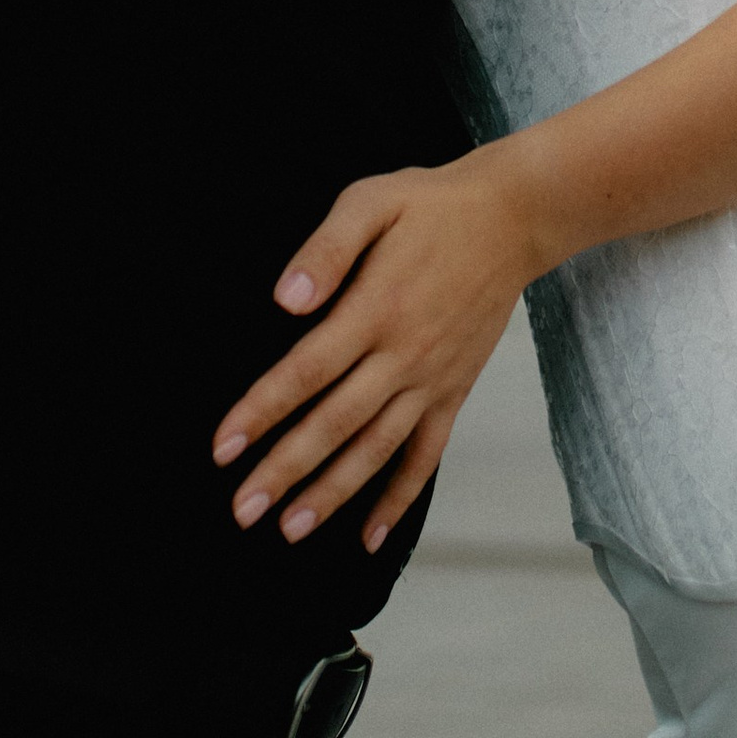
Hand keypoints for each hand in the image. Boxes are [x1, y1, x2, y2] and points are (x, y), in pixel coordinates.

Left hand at [213, 147, 548, 553]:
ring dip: (334, 492)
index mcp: (374, 309)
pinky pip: (427, 454)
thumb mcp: (371, 203)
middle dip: (285, 470)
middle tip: (243, 510)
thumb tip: (285, 301)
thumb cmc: (431, 206)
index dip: (262, 412)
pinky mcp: (454, 391)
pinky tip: (369, 534)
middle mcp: (402, 355)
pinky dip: (399, 497)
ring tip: (292, 529)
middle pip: (335, 424)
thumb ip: (325, 250)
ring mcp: (431, 379)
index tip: (223, 448)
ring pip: (377, 449)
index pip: (305, 372)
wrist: (513, 219)